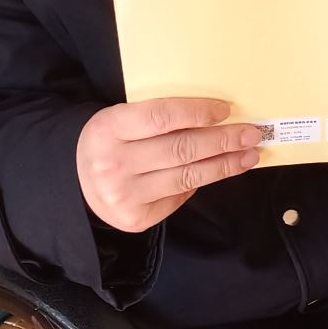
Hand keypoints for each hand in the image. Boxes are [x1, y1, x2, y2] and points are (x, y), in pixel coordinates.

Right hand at [76, 98, 260, 231]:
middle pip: (182, 149)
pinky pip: (180, 196)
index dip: (198, 112)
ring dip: (224, 164)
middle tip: (251, 133)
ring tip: (248, 155)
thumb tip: (217, 117)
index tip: (227, 110)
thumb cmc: (111, 141)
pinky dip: (201, 181)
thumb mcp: (121, 120)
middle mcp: (114, 163)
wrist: (76, 181)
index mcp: (108, 128)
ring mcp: (125, 195)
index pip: (163, 116)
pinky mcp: (135, 218)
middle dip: (223, 140)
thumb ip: (159, 119)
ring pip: (188, 176)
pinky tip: (219, 170)